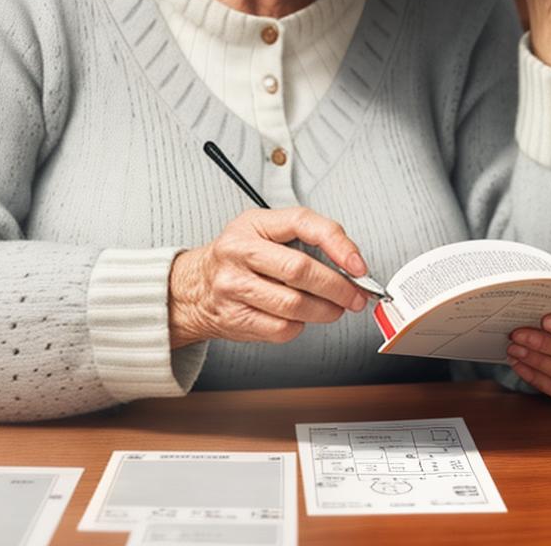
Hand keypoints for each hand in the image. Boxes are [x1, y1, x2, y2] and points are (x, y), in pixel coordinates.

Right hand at [168, 207, 368, 348]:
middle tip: (356, 296)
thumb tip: (351, 265)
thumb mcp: (263, 231)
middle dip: (338, 287)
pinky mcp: (236, 318)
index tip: (358, 265)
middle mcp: (239, 252)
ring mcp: (234, 287)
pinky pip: (282, 328)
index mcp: (253, 224)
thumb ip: (304, 239)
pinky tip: (301, 318)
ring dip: (326, 311)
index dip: (338, 243)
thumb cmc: (238, 258)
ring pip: (295, 305)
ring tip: (335, 308)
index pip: (303, 223)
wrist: (192, 288)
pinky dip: (300, 326)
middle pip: (300, 270)